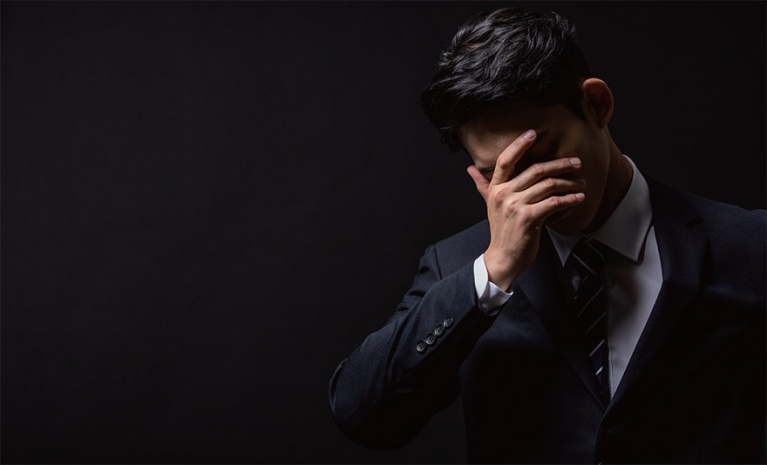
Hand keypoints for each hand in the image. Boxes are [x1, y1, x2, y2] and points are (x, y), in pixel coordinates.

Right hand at [467, 129, 585, 290]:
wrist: (503, 257)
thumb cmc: (501, 231)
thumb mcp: (489, 205)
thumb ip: (483, 185)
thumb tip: (470, 169)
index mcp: (495, 188)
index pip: (506, 160)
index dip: (519, 144)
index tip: (533, 133)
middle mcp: (504, 194)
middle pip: (535, 169)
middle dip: (559, 164)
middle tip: (576, 163)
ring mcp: (516, 206)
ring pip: (548, 185)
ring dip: (569, 183)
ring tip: (580, 183)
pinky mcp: (529, 218)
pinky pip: (554, 203)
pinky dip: (569, 199)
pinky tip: (578, 198)